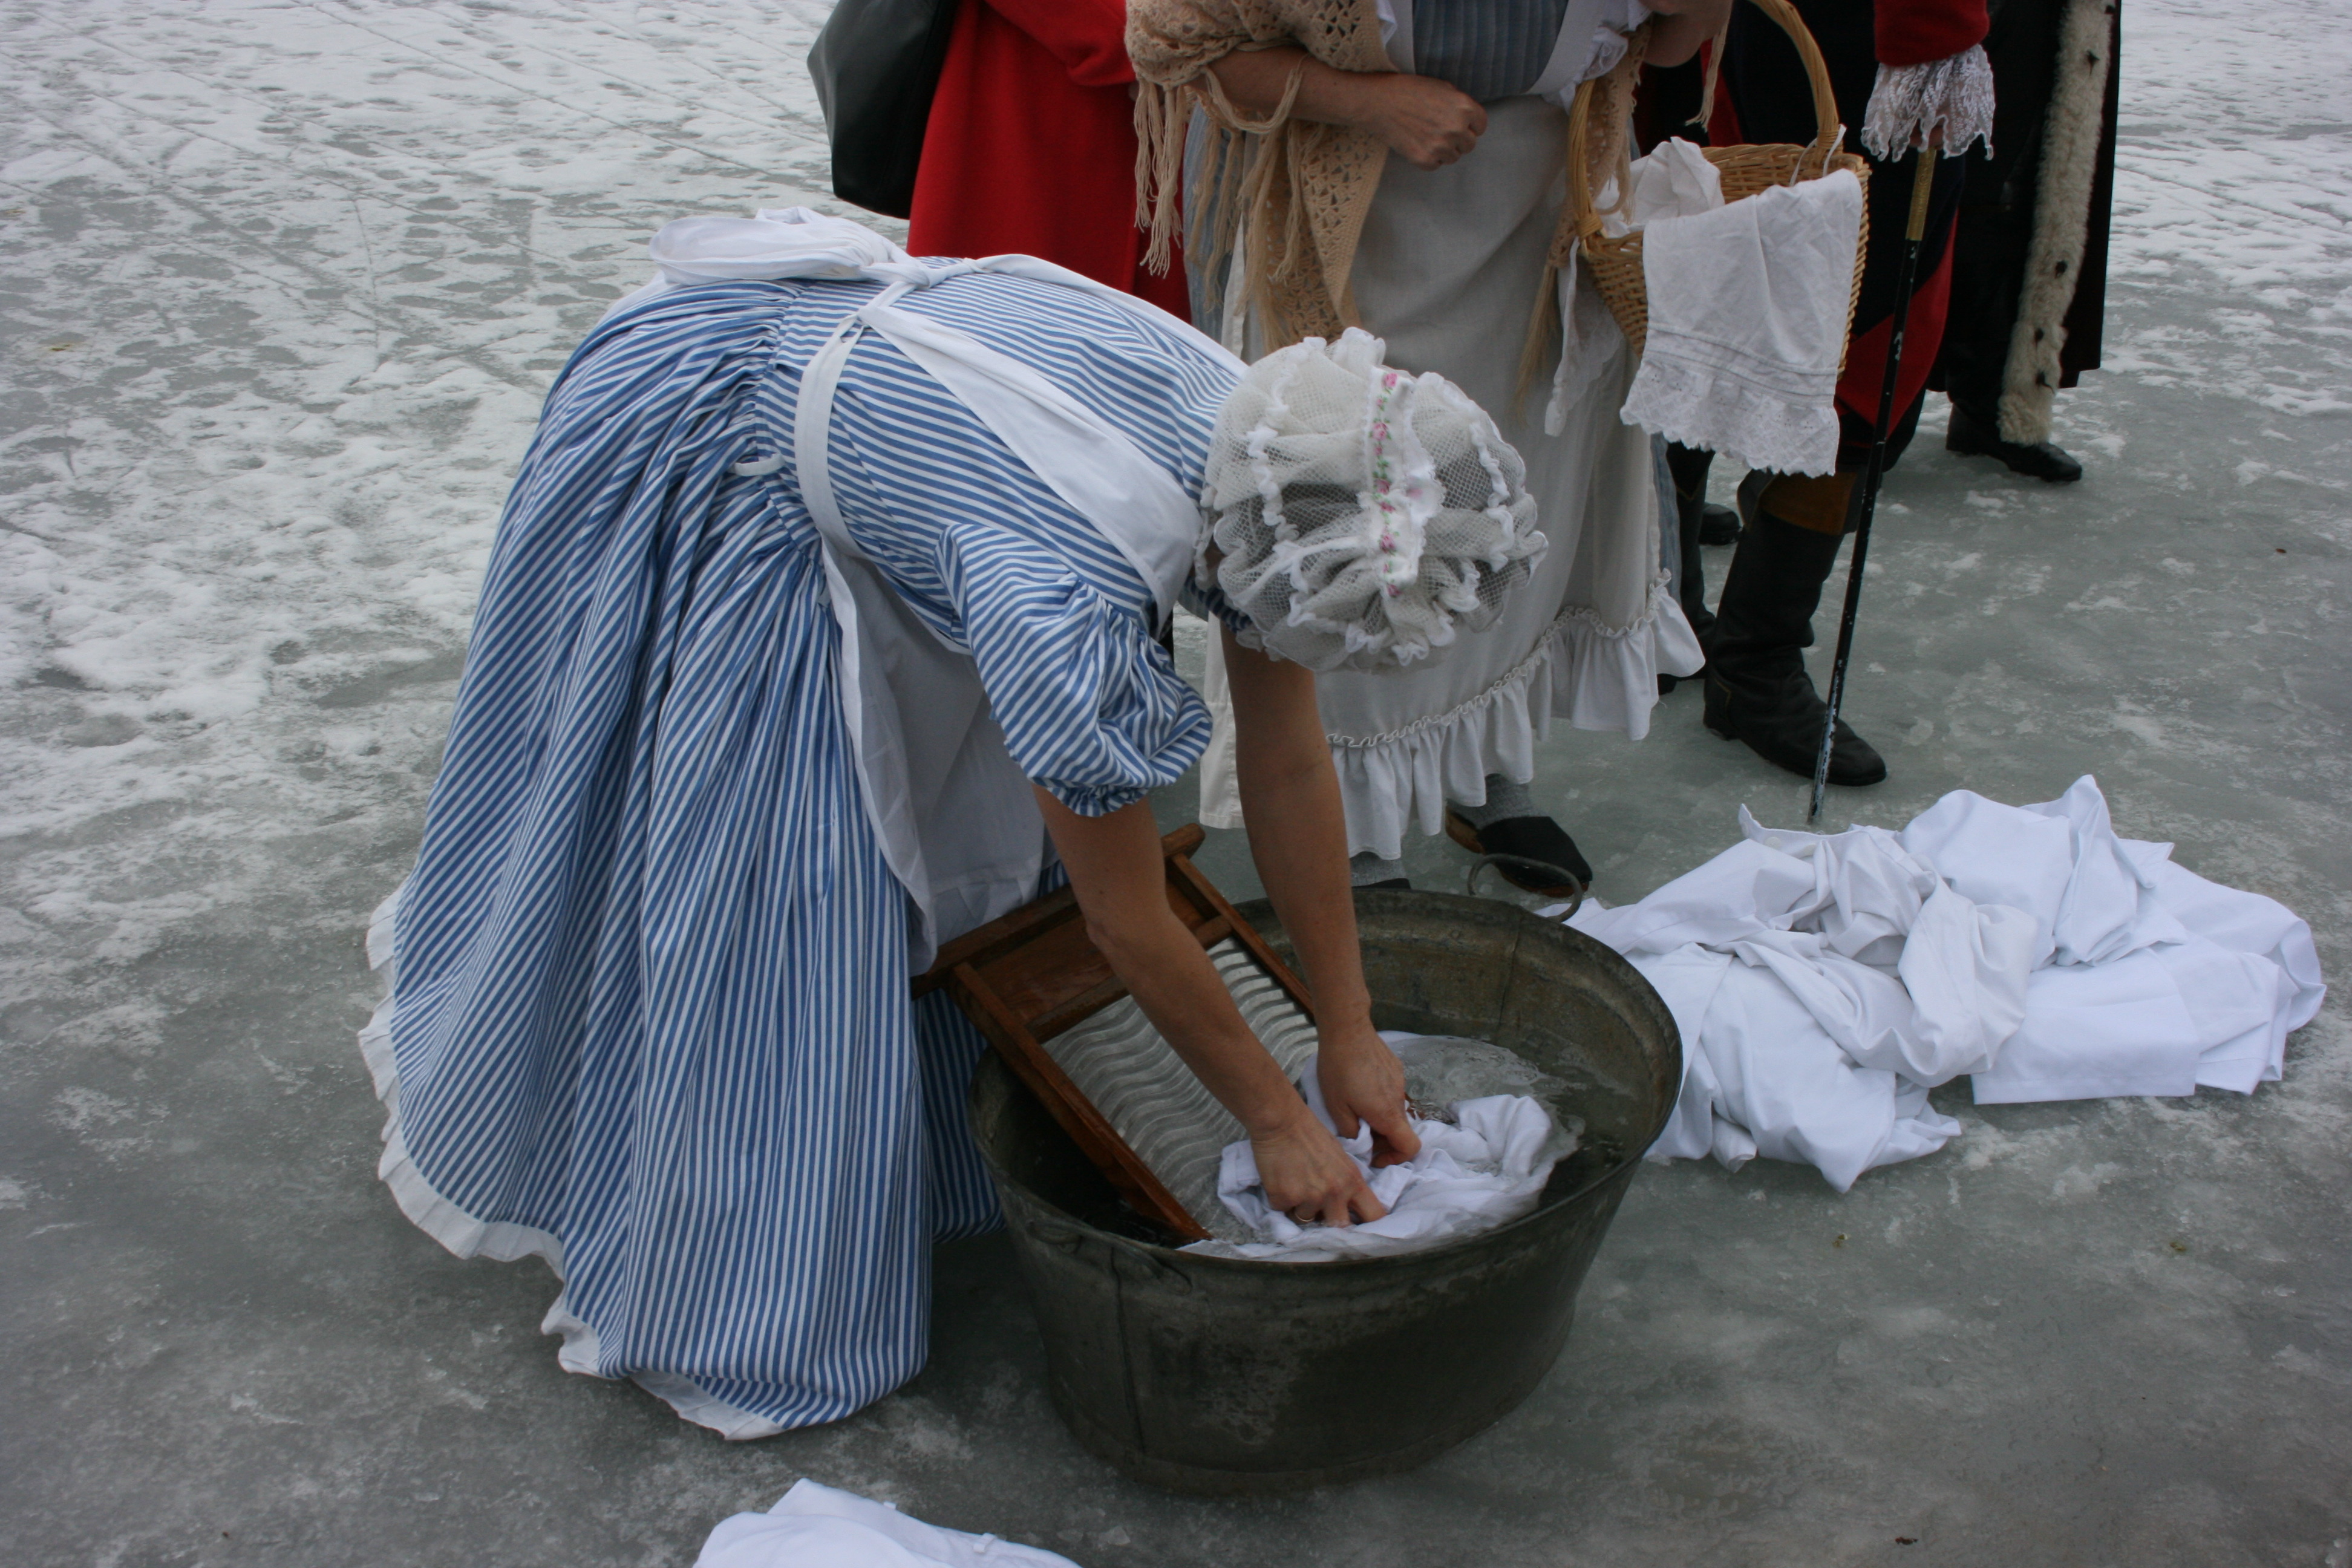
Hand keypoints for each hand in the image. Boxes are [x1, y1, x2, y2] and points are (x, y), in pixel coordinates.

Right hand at [1250, 1104, 1387, 1225]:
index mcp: (1353, 1182)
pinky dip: (1281, 1200)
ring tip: (1295, 1184)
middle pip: (1340, 1227)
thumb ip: (1347, 1184)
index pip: (1374, 1215)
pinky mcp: (1283, 1198)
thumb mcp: (1342, 1159)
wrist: (1282, 1122)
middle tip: (1320, 1211)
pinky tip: (1280, 1181)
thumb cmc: (1312, 1135)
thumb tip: (1345, 1208)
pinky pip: (1283, 1210)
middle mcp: (1334, 1194)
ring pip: (1306, 1219)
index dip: (1369, 1226)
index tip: (1361, 1228)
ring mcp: (1308, 1198)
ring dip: (1300, 1208)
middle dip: (1330, 1222)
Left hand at [1314, 1025, 1420, 1167]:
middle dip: (1382, 1140)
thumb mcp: (1336, 1108)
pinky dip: (1380, 1100)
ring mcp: (1400, 1082)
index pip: (1410, 1147)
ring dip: (1379, 1119)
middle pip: (1400, 1130)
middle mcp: (1400, 1100)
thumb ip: (1351, 1132)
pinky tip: (1359, 1088)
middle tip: (1357, 1134)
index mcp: (1387, 1114)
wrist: (1347, 1030)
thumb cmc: (1338, 1070)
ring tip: (1354, 1109)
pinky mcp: (1396, 1069)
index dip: (1395, 1159)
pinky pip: (1391, 1093)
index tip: (1374, 1157)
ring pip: (1394, 1111)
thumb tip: (1360, 1143)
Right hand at [1347, 73, 1486, 169]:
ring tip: (1428, 136)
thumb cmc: (1408, 90)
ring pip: (1454, 157)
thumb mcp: (1442, 87)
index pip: (1481, 126)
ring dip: (1445, 150)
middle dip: (1459, 139)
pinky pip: (1437, 165)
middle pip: (1470, 144)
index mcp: (1464, 108)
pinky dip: (1430, 158)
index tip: (1460, 125)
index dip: (1470, 125)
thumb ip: (1459, 104)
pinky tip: (1419, 143)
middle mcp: (1456, 128)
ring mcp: (1441, 146)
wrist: (1379, 103)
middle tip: (1441, 130)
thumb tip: (1467, 120)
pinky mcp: (1425, 160)